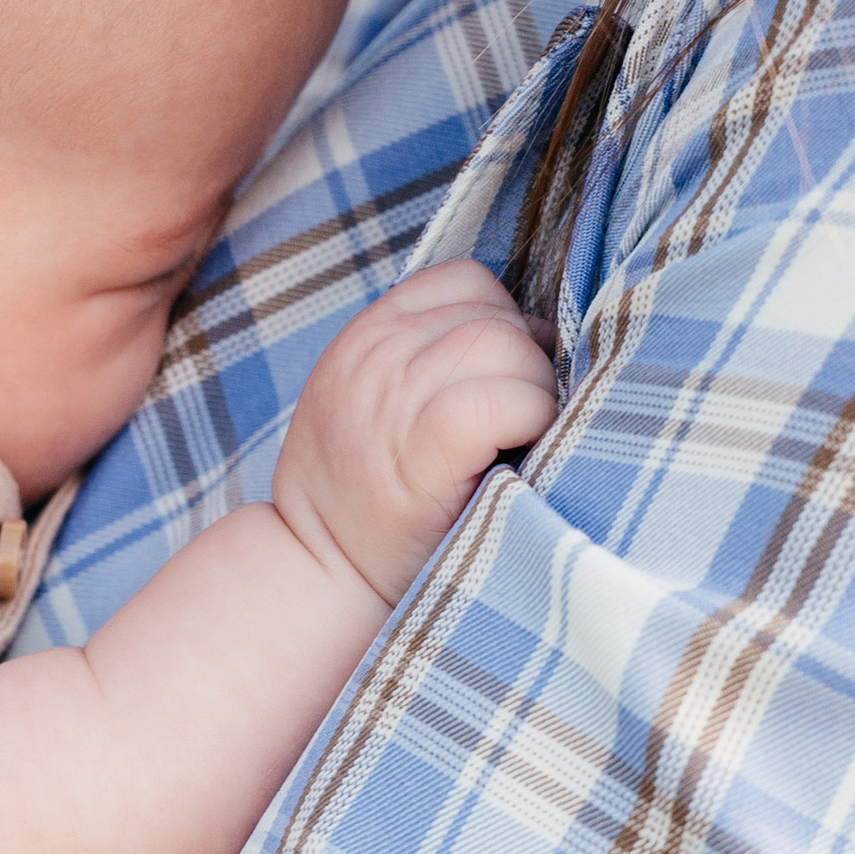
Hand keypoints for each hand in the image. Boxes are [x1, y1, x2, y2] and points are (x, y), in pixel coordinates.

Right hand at [274, 258, 557, 606]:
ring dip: (536, 393)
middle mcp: (375, 355)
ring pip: (508, 348)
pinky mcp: (428, 445)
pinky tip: (518, 451)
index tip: (501, 375)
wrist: (319, 573)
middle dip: (527, 363)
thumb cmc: (362, 499)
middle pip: (494, 316)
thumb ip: (419, 357)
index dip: (500, 320)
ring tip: (519, 438)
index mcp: (364, 336)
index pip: (462, 280)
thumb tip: (531, 332)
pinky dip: (532, 419)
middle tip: (520, 419)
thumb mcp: (365, 404)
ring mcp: (397, 396)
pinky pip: (507, 400)